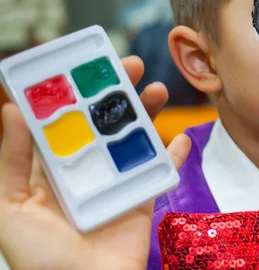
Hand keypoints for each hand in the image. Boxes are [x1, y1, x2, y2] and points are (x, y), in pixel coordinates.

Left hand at [0, 56, 191, 269]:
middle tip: (130, 66)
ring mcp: (116, 184)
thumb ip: (11, 161)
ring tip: (158, 90)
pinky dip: (175, 155)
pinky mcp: (142, 199)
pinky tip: (182, 137)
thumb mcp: (11, 210)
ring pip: (134, 140)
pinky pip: (162, 172)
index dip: (75, 92)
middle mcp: (85, 171)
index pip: (64, 122)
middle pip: (103, 123)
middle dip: (117, 93)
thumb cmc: (40, 259)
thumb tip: (12, 110)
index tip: (86, 66)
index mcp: (51, 171)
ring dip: (147, 113)